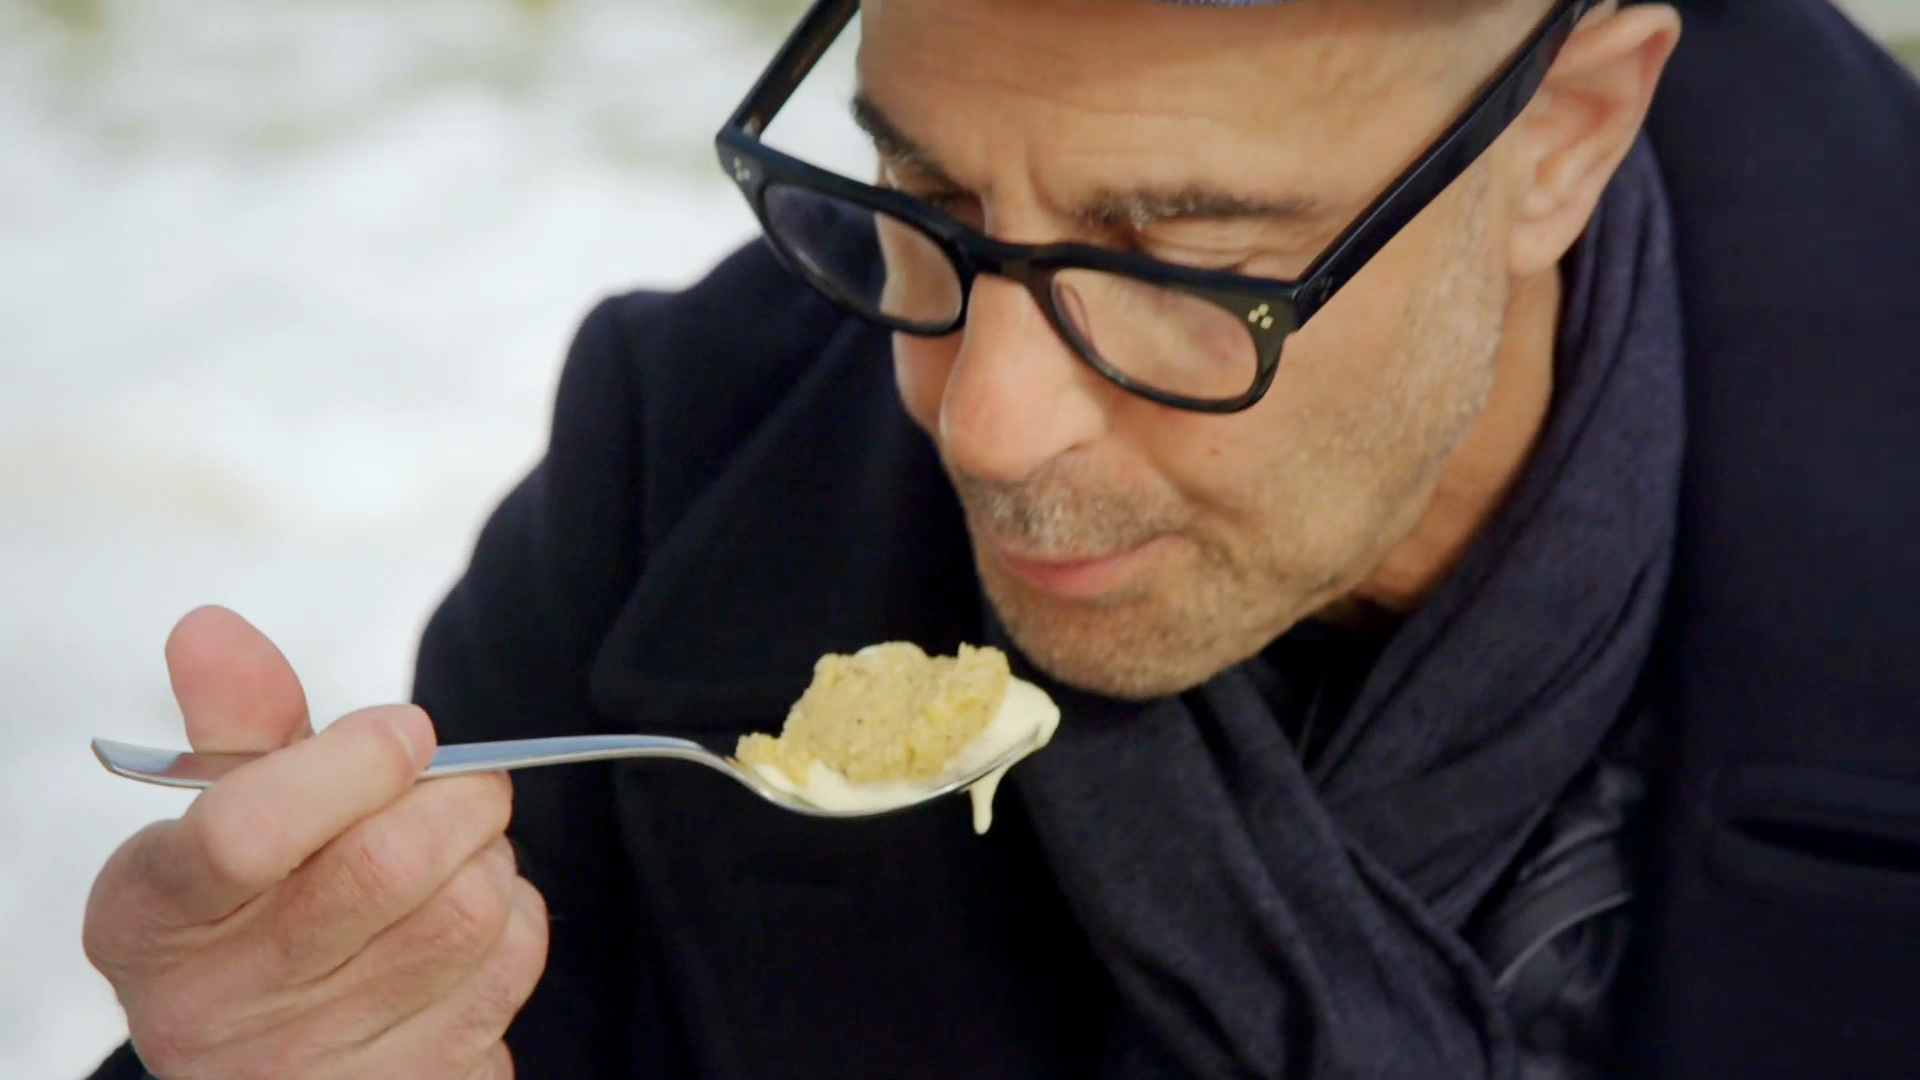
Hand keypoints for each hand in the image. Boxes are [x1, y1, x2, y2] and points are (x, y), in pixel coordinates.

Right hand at [83, 606, 548, 1078]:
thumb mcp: (217, 822)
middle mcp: (223, 1007)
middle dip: (455, 793)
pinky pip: (513, 962)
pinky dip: (516, 915)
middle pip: (388, 863)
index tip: (402, 731)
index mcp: (156, 918)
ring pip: (469, 909)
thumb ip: (235, 722)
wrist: (268, 1064)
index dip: (353, 760)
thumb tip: (213, 629)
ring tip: (456, 849)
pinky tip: (469, 917)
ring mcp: (318, 1063)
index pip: (250, 829)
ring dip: (490, 853)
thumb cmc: (251, 917)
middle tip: (457, 778)